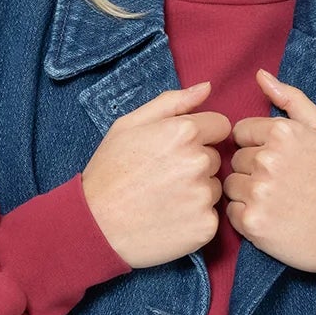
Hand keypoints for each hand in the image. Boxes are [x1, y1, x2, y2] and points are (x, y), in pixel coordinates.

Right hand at [81, 80, 230, 267]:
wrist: (95, 226)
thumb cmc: (109, 172)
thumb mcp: (129, 125)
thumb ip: (172, 103)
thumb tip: (207, 87)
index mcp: (184, 132)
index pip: (220, 126)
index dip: (200, 136)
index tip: (177, 150)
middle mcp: (199, 162)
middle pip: (216, 158)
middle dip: (196, 164)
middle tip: (162, 178)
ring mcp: (204, 196)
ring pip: (213, 187)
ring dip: (196, 192)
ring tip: (164, 199)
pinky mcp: (206, 226)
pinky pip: (211, 215)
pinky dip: (195, 218)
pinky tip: (169, 218)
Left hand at [225, 68, 315, 275]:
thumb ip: (292, 100)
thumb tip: (260, 75)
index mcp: (282, 132)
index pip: (242, 132)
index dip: (259, 147)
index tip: (280, 163)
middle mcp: (267, 160)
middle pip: (236, 159)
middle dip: (253, 171)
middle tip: (283, 186)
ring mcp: (258, 192)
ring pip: (230, 186)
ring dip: (248, 194)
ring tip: (278, 203)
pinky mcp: (252, 222)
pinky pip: (231, 213)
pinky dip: (247, 217)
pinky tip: (271, 219)